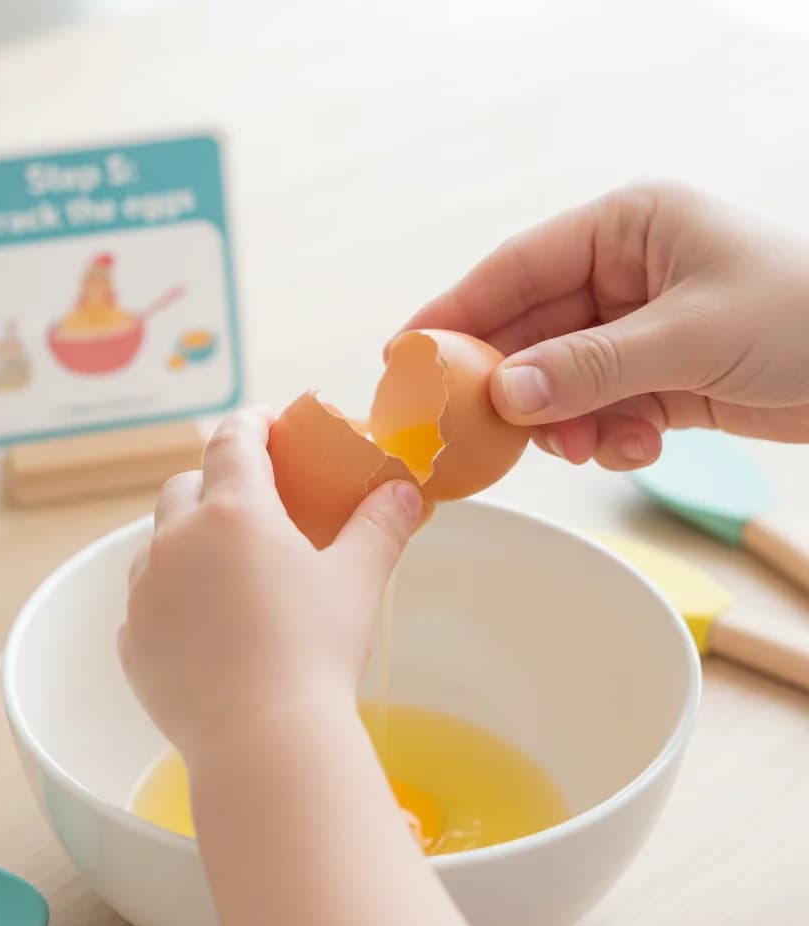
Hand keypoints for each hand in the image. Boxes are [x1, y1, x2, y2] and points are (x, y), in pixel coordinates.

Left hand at [118, 407, 421, 759]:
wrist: (262, 737)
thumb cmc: (316, 648)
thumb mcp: (357, 580)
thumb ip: (379, 527)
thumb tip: (403, 492)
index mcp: (233, 512)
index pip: (234, 442)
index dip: (251, 423)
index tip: (266, 422)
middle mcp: (177, 540)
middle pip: (184, 486)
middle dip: (213, 480)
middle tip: (248, 499)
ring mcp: (146, 591)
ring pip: (157, 543)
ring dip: (184, 539)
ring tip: (222, 566)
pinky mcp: (133, 640)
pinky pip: (146, 601)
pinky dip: (170, 596)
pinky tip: (200, 623)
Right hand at [405, 180, 808, 468]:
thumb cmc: (803, 315)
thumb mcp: (687, 336)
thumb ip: (589, 367)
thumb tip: (505, 398)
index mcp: (625, 229)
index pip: (516, 269)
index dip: (455, 311)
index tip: (404, 353)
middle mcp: (622, 274)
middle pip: (530, 332)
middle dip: (513, 386)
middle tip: (476, 431)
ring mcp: (636, 328)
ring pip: (559, 381)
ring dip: (564, 421)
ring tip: (588, 447)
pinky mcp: (655, 376)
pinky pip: (598, 408)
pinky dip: (607, 435)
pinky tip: (639, 445)